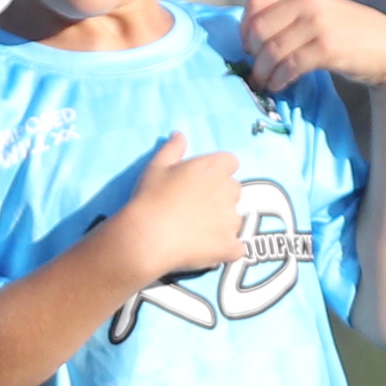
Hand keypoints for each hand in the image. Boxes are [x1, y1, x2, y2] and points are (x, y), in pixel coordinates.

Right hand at [105, 134, 245, 283]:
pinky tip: (209, 251)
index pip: (230, 162)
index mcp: (214, 168)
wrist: (148, 236)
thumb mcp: (157, 166)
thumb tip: (180, 135)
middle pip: (234, 191)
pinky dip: (227, 249)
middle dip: (221, 197)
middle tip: (196, 209)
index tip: (202, 182)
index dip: (217, 172)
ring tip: (198, 233)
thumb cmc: (150, 197)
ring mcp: (232, 220)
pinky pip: (237, 248)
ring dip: (223, 224)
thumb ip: (173, 148)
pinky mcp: (230, 246)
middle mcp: (229, 191)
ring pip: (236, 219)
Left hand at [241, 0, 385, 95]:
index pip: (254, 4)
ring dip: (262, 73)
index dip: (244, 29)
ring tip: (264, 84)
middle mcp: (307, 2)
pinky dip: (278, 80)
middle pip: (258, 29)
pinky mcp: (326, 47)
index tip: (249, 48)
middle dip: (252, 54)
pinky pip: (289, 66)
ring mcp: (317, 24)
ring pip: (271, 51)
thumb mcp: (319, 12)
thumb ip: (290, 15)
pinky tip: (279, 86)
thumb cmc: (350, 34)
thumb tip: (252, 37)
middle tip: (256, 70)